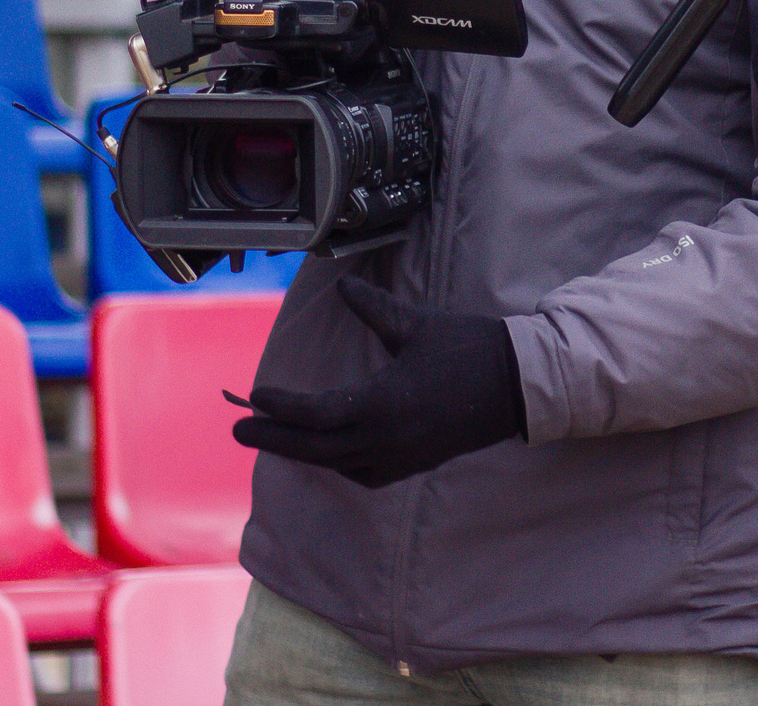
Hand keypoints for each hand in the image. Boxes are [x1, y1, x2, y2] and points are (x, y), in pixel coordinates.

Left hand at [232, 274, 524, 487]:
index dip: (281, 406)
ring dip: (301, 451)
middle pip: (315, 448)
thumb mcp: (416, 325)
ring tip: (272, 435)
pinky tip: (325, 450)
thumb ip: (374, 308)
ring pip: (335, 463)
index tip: (255, 394)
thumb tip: (343, 284)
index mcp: (382, 404)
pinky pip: (361, 472)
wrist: (518, 387)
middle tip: (239, 430)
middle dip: (274, 439)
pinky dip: (335, 462)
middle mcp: (385, 439)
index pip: (315, 414)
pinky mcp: (412, 464)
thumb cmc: (468, 350)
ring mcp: (399, 457)